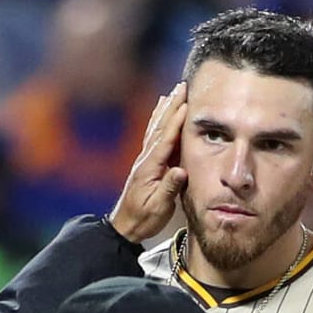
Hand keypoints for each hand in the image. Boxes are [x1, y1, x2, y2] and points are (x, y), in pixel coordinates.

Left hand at [109, 83, 188, 243]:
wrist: (126, 226)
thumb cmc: (144, 218)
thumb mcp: (158, 207)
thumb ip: (169, 188)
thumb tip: (180, 171)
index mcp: (150, 167)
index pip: (166, 139)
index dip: (176, 120)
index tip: (187, 103)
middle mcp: (146, 159)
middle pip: (160, 127)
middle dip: (171, 106)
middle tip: (181, 86)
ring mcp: (145, 160)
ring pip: (156, 129)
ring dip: (165, 110)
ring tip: (171, 93)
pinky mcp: (147, 164)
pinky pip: (154, 137)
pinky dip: (159, 122)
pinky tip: (160, 114)